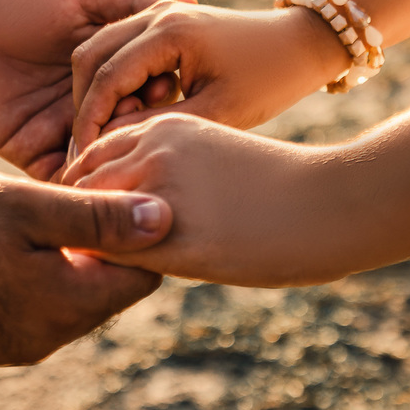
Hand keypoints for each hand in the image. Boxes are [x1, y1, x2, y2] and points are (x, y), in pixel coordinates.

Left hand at [0, 0, 182, 180]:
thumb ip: (135, 2)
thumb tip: (190, 3)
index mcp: (111, 71)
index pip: (150, 94)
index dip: (161, 95)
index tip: (165, 88)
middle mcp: (93, 106)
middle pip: (130, 132)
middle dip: (140, 132)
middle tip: (141, 124)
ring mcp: (64, 132)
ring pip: (101, 159)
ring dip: (113, 158)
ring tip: (120, 151)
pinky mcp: (31, 152)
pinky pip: (59, 178)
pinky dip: (78, 183)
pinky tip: (94, 182)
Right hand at [0, 133, 174, 368]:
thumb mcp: (25, 206)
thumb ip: (97, 215)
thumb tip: (167, 219)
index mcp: (63, 308)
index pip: (138, 277)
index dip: (139, 231)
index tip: (122, 191)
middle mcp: (37, 341)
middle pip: (97, 291)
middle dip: (99, 245)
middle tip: (78, 191)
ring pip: (55, 301)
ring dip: (57, 261)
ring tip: (33, 212)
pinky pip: (14, 312)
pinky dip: (19, 278)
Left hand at [63, 114, 348, 286]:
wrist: (335, 203)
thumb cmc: (283, 186)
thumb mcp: (215, 153)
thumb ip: (168, 167)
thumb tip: (131, 205)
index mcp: (166, 126)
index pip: (95, 152)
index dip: (85, 186)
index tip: (90, 216)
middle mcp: (154, 149)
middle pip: (78, 181)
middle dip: (74, 215)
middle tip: (78, 248)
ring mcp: (160, 190)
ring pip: (87, 216)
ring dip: (86, 242)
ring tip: (92, 269)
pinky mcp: (171, 236)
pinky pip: (112, 253)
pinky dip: (105, 268)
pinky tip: (120, 283)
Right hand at [69, 0, 350, 152]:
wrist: (301, 45)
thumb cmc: (268, 81)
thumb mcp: (215, 114)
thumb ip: (156, 125)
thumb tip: (104, 142)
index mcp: (168, 32)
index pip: (106, 77)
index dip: (89, 120)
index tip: (83, 156)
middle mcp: (157, 15)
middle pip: (90, 56)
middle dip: (86, 103)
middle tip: (95, 143)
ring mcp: (159, 12)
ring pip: (101, 49)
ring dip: (101, 90)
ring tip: (122, 126)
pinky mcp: (165, 20)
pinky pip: (122, 47)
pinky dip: (118, 78)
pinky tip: (140, 108)